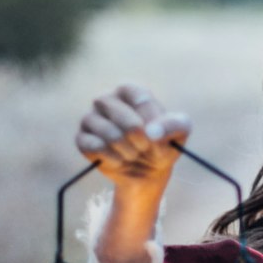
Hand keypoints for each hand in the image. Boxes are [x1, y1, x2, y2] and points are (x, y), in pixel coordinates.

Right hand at [75, 84, 190, 190]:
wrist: (148, 171)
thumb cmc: (164, 143)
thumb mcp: (180, 132)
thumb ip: (174, 125)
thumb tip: (152, 132)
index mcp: (130, 91)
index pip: (137, 97)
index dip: (149, 119)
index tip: (155, 133)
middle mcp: (107, 100)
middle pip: (118, 112)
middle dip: (137, 136)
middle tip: (144, 147)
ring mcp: (91, 119)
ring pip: (105, 131)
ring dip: (125, 149)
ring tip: (133, 154)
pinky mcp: (82, 139)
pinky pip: (93, 146)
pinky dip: (111, 158)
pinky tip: (119, 161)